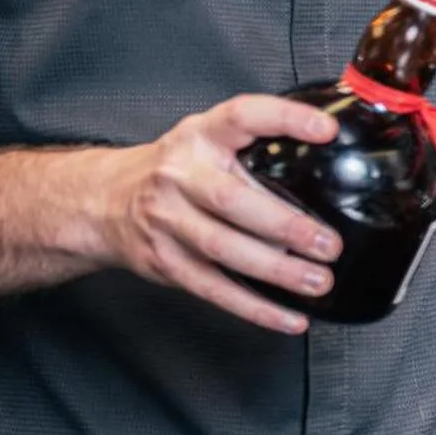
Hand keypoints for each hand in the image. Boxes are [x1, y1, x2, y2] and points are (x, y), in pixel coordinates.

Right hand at [92, 95, 341, 333]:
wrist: (104, 201)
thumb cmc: (175, 171)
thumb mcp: (207, 140)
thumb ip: (257, 146)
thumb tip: (331, 159)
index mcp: (200, 136)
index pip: (242, 116)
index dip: (284, 119)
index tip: (326, 131)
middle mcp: (179, 176)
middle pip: (232, 201)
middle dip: (285, 225)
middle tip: (328, 243)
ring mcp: (167, 221)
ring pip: (223, 249)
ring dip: (276, 270)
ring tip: (318, 280)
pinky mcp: (165, 262)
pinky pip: (215, 290)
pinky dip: (255, 309)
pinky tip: (290, 318)